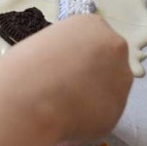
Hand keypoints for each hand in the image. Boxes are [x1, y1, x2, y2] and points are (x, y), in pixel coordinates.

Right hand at [3, 14, 132, 144]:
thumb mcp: (42, 45)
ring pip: (107, 90)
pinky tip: (65, 119)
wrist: (29, 100)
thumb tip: (63, 68)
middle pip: (106, 62)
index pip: (91, 39)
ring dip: (89, 98)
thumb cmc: (25, 66)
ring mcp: (121, 79)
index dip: (74, 55)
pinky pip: (101, 115)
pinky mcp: (118, 110)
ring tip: (60, 106)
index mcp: (92, 25)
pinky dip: (86, 120)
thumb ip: (62, 52)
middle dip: (89, 75)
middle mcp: (115, 48)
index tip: (59, 66)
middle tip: (63, 87)